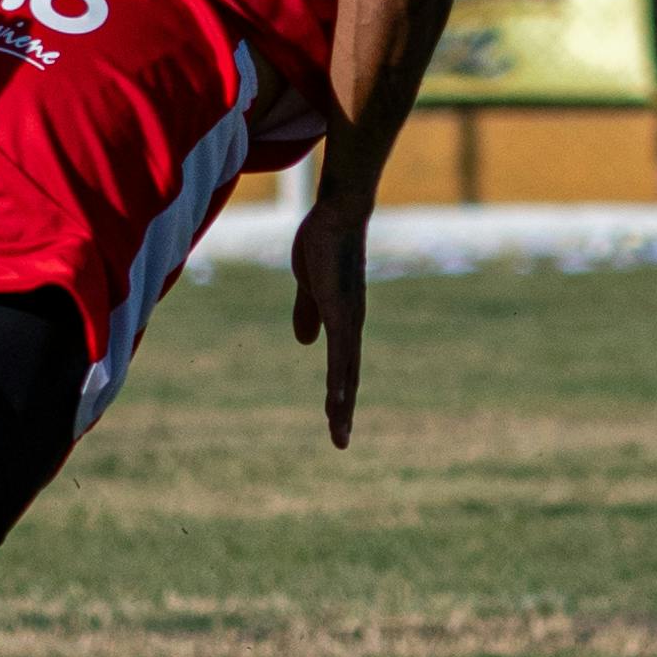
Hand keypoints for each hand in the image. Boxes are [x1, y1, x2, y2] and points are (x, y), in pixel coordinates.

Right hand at [287, 190, 368, 447]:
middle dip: (343, 412)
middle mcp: (351, 325)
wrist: (339, 213)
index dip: (339, 397)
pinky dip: (339, 373)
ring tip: (339, 430)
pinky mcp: (340, 307)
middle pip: (348, 378)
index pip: (342, 367)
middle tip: (341, 442)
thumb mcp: (309, 286)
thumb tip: (305, 342)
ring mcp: (347, 318)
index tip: (337, 424)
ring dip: (342, 402)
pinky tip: (339, 394)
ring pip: (346, 370)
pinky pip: (340, 348)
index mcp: (342, 322)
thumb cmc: (325, 243)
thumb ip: (307, 313)